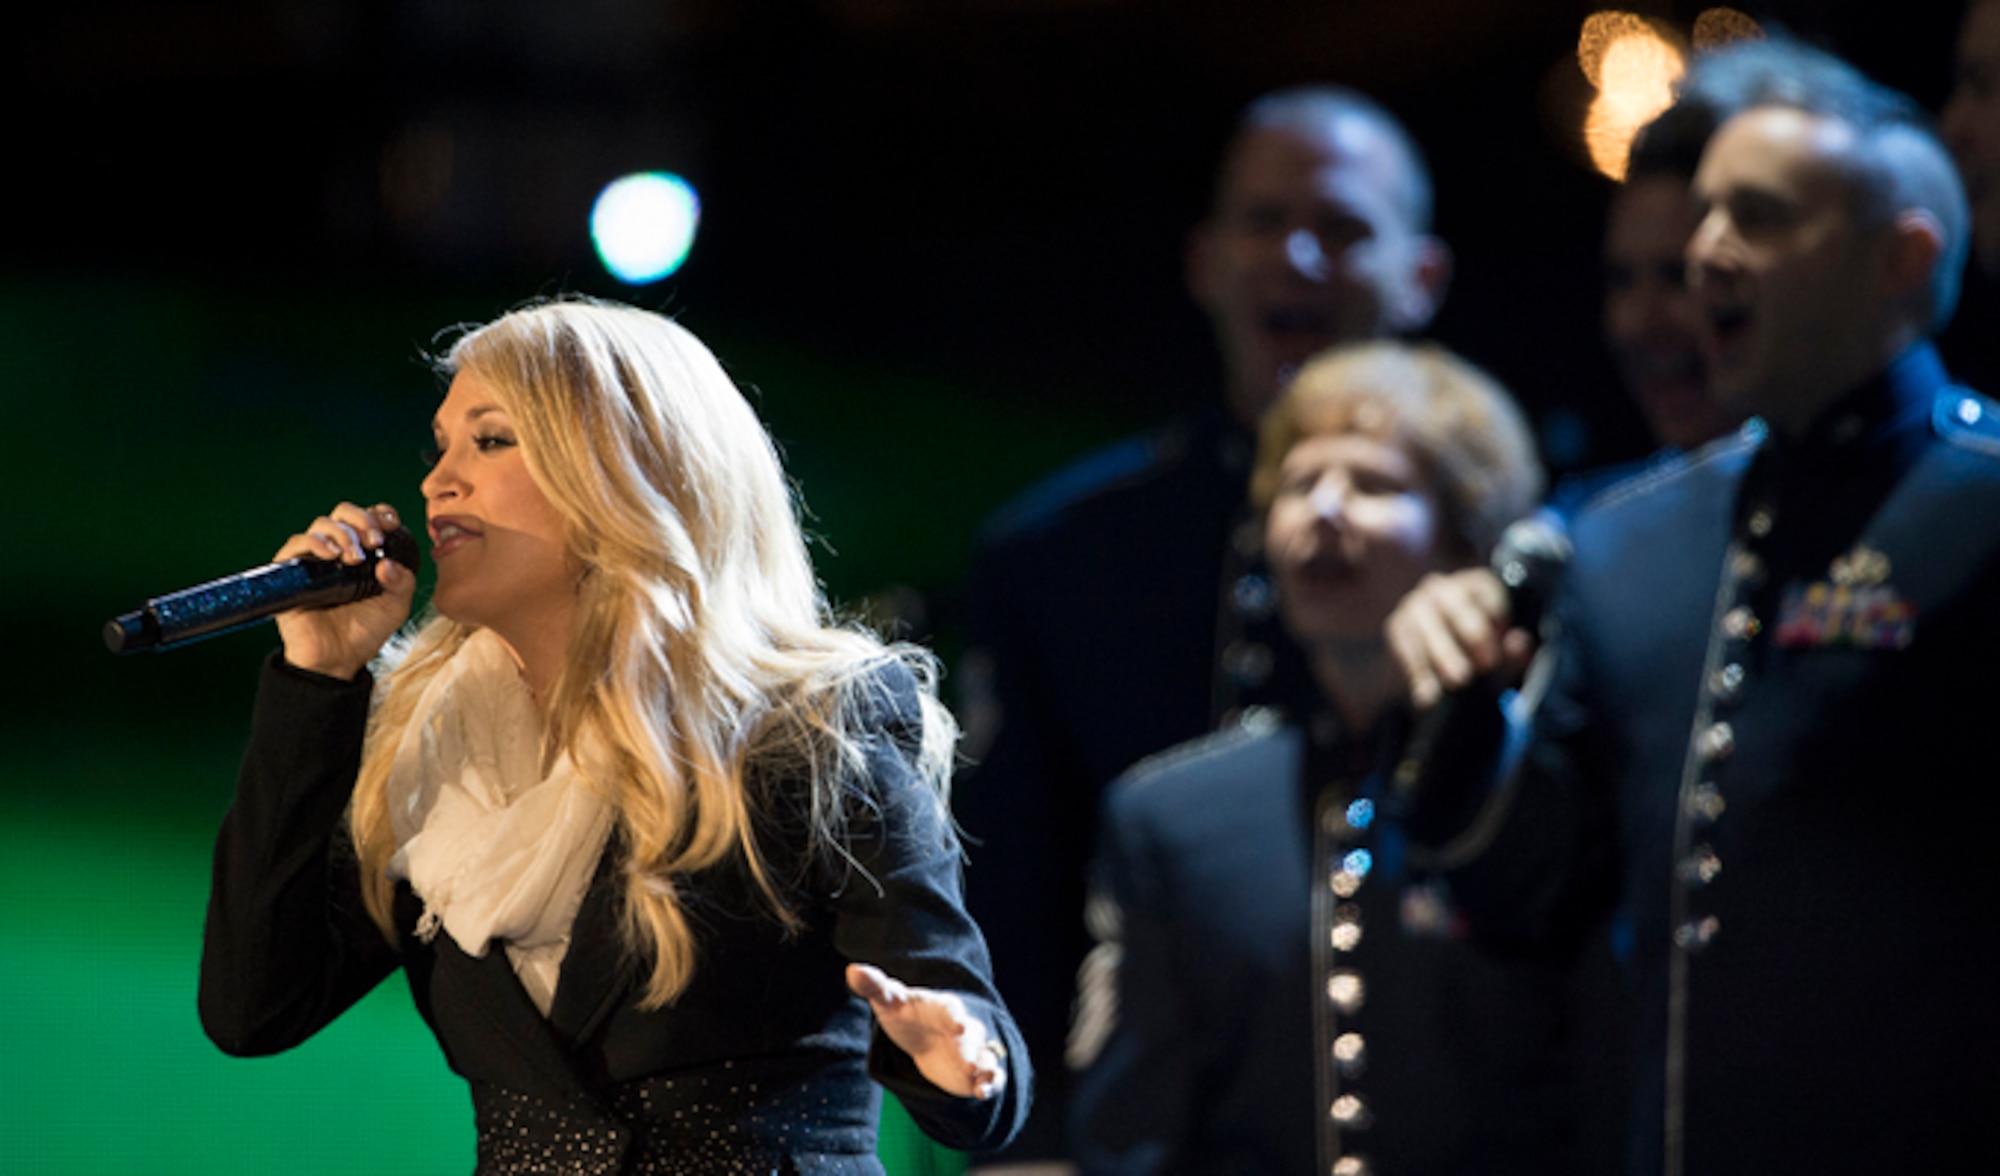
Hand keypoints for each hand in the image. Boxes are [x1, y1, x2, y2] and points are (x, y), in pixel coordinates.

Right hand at [273, 501, 415, 679]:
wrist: (338, 659)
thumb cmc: (366, 631)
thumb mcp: (396, 606)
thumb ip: (402, 582)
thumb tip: (388, 562)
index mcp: (364, 552)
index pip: (368, 518)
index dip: (379, 513)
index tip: (392, 523)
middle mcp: (338, 550)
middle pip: (343, 513)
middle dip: (362, 519)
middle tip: (374, 541)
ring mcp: (314, 559)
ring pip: (321, 524)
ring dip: (342, 533)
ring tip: (355, 557)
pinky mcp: (291, 572)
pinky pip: (295, 544)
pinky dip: (314, 541)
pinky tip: (332, 554)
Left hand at [846, 963, 1006, 1099]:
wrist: (925, 1037)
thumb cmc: (907, 1015)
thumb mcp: (890, 1001)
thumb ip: (874, 986)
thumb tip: (852, 970)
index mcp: (944, 1008)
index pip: (951, 1010)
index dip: (954, 1016)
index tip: (957, 1023)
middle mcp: (964, 1028)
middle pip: (971, 1035)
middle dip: (970, 1046)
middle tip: (967, 1060)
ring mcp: (972, 1050)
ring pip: (985, 1055)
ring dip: (986, 1065)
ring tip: (984, 1077)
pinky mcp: (975, 1073)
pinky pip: (990, 1077)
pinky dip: (990, 1084)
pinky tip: (983, 1092)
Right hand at [1385, 568, 1535, 710]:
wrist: (1441, 651)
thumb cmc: (1482, 647)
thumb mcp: (1504, 648)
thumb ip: (1515, 647)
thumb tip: (1519, 642)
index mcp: (1475, 584)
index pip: (1486, 593)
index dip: (1494, 623)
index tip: (1496, 656)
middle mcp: (1442, 587)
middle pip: (1455, 607)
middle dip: (1470, 636)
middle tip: (1477, 669)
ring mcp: (1416, 604)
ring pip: (1427, 627)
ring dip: (1441, 656)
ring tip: (1456, 682)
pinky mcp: (1397, 625)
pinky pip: (1406, 648)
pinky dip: (1418, 673)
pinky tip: (1428, 696)